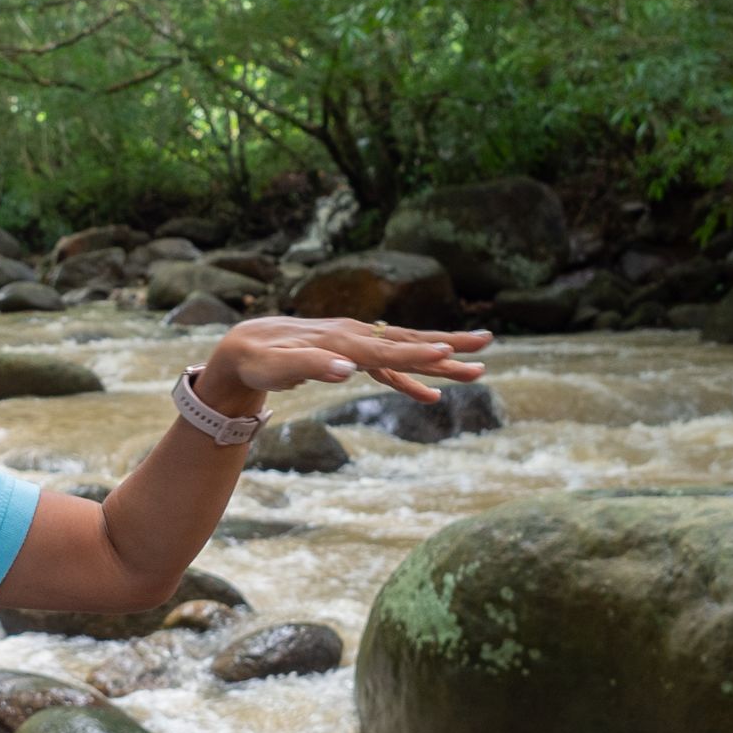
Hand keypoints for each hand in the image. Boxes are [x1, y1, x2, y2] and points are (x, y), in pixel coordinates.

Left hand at [198, 318, 492, 413]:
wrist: (246, 346)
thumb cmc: (260, 360)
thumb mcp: (277, 367)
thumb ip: (311, 365)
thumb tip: (345, 369)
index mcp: (343, 340)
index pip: (388, 349)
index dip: (418, 353)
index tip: (449, 355)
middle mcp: (356, 337)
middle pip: (409, 341)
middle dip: (448, 346)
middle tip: (486, 345)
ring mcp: (358, 345)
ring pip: (407, 350)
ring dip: (441, 359)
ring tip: (479, 368)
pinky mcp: (354, 357)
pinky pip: (391, 368)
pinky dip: (412, 379)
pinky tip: (432, 396)